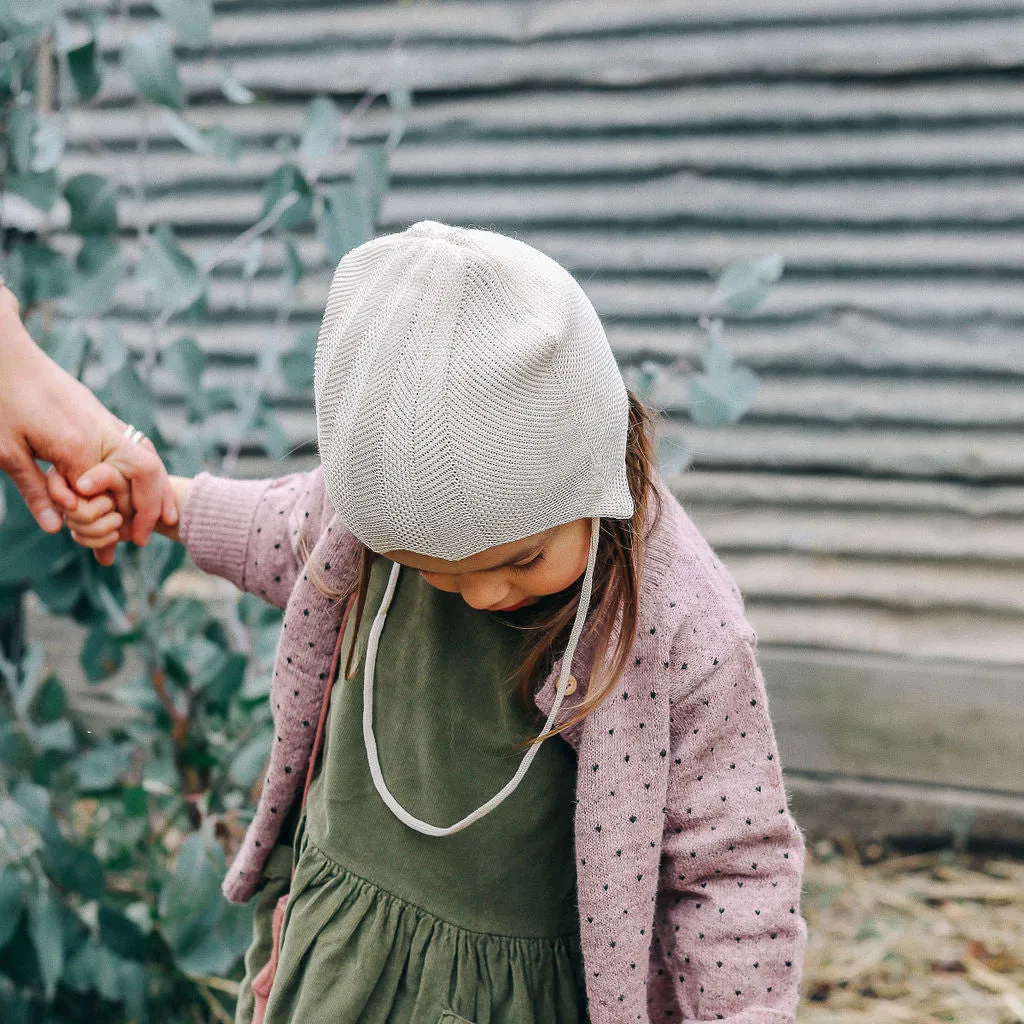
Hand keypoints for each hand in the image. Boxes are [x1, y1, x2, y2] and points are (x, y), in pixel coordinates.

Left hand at [0, 281, 177, 558]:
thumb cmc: (0, 398)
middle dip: (151, 508)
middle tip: (140, 539)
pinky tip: (139, 486)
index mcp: (80, 446)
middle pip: (148, 473)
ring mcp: (105, 420)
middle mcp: (103, 432)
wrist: (4, 351)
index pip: (114, 494)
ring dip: (156, 488)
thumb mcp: (7, 451)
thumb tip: (55, 527)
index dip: (115, 524)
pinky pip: (135, 445)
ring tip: (157, 516)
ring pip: (148, 457)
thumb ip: (35, 490)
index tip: (108, 551)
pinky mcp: (99, 413)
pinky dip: (144, 470)